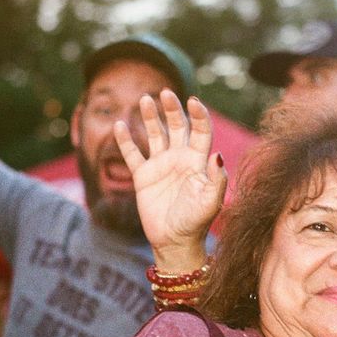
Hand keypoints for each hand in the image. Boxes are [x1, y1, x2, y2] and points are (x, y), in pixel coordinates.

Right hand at [115, 91, 226, 270]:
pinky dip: (125, 140)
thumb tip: (217, 155)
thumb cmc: (196, 223)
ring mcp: (161, 166)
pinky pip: (132, 154)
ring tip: (145, 100)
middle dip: (172, 109)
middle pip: (177, 126)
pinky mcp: (143, 176)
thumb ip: (216, 179)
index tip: (193, 101)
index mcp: (198, 161)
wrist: (175, 242)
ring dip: (150, 117)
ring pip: (155, 134)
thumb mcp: (210, 202)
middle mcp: (180, 158)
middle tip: (165, 93)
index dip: (198, 115)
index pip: (200, 131)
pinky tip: (119, 124)